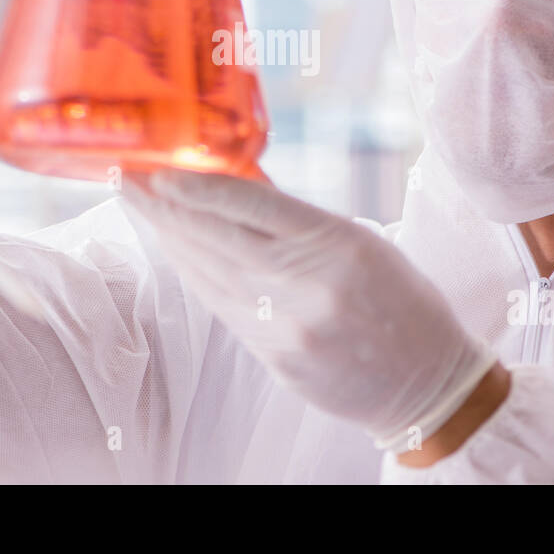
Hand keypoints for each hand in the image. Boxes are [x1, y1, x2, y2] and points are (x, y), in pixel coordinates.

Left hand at [119, 169, 498, 449]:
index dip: (197, 187)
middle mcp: (307, 287)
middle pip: (217, 239)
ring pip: (210, 274)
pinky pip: (222, 307)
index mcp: (338, 246)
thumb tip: (234, 188)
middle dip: (164, 207)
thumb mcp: (363, 242)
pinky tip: (176, 251)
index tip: (158, 169)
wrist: (427, 384)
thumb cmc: (402, 302)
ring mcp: (287, 329)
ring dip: (169, 238)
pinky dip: (194, 274)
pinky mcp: (275, 358)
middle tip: (126, 178)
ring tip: (141, 208)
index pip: (251, 206)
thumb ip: (299, 220)